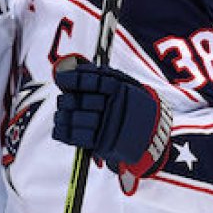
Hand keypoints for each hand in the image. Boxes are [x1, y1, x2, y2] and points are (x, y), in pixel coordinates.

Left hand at [53, 63, 171, 179]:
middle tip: (63, 101)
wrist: (154, 134)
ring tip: (60, 115)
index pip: (92, 81)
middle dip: (66, 100)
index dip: (73, 79)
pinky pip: (78, 138)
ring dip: (62, 116)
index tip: (60, 78)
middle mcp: (115, 108)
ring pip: (76, 119)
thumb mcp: (126, 84)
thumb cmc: (132, 104)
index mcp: (121, 90)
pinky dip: (64, 132)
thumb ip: (103, 74)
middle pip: (80, 101)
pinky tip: (59, 128)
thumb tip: (75, 68)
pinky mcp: (105, 144)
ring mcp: (110, 127)